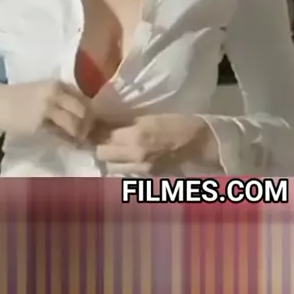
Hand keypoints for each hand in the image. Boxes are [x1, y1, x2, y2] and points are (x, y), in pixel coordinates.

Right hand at [0, 81, 92, 141]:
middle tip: (91, 134)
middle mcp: (57, 93)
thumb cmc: (23, 98)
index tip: (97, 123)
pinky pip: (60, 134)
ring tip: (82, 141)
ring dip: (81, 134)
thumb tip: (87, 115)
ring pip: (75, 123)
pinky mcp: (39, 123)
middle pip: (84, 110)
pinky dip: (69, 141)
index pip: (86, 98)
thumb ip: (65, 100)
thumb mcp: (46, 92)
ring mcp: (48, 108)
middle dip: (90, 124)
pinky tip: (73, 145)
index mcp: (60, 84)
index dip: (94, 112)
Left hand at [92, 114, 209, 172]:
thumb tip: (103, 122)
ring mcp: (140, 169)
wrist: (200, 143)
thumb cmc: (177, 123)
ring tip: (117, 148)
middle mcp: (135, 156)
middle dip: (101, 145)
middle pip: (102, 154)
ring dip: (110, 157)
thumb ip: (126, 123)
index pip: (103, 136)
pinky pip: (124, 172)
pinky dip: (122, 165)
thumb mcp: (150, 117)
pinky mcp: (146, 177)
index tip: (94, 126)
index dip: (96, 130)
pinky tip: (128, 157)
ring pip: (110, 166)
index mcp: (136, 136)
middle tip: (105, 136)